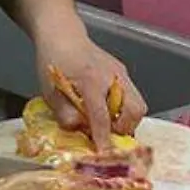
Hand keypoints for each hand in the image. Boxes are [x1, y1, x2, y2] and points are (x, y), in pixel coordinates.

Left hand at [38, 29, 146, 149]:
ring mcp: (121, 73)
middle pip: (134, 109)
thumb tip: (79, 131)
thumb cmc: (53, 62)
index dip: (104, 138)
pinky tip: (108, 109)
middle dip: (125, 128)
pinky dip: (125, 108)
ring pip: (138, 103)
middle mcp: (111, 77)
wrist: (62, 35)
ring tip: (109, 123)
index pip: (102, 116)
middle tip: (109, 134)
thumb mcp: (51, 91)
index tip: (105, 154)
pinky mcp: (123, 72)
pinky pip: (132, 95)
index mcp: (90, 81)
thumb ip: (65, 114)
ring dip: (127, 119)